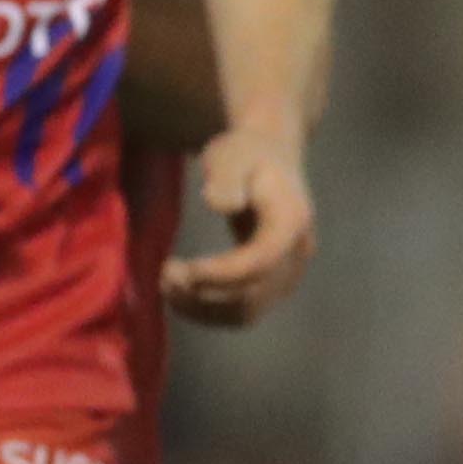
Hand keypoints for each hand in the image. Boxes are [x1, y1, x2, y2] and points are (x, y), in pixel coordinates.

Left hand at [163, 123, 318, 325]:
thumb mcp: (231, 153)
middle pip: (254, 293)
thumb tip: (220, 204)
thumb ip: (226, 176)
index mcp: (292, 221)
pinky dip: (209, 311)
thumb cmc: (245, 152)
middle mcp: (297, 253)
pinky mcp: (273, 283)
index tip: (180, 268)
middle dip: (205, 293)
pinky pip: (243, 311)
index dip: (220, 273)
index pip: (261, 260)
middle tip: (164, 274)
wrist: (268, 155)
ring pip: (247, 311)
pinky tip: (181, 294)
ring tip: (166, 284)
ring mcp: (289, 272)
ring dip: (203, 308)